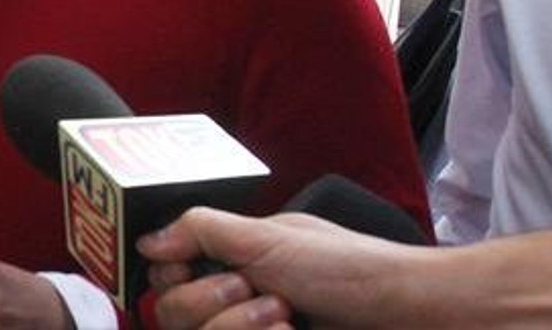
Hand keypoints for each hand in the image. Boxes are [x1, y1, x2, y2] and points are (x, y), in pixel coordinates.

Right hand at [137, 207, 392, 329]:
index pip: (166, 276)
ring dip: (237, 327)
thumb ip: (202, 231)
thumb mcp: (268, 237)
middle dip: (210, 301)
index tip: (193, 266)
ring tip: (284, 316)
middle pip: (173, 314)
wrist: (404, 314)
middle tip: (255, 288)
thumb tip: (147, 241)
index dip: (173, 275)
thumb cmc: (346, 268)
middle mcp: (234, 300)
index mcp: (230, 260)